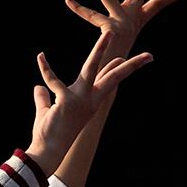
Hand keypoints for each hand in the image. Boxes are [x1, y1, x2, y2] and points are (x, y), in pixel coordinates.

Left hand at [26, 29, 152, 173]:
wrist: (47, 153)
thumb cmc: (48, 135)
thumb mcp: (47, 112)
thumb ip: (43, 99)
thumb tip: (38, 87)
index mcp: (89, 103)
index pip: (104, 82)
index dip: (113, 68)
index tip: (122, 57)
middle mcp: (89, 100)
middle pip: (112, 78)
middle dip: (129, 65)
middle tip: (148, 55)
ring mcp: (80, 99)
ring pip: (92, 69)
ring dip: (100, 51)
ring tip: (107, 34)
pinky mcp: (66, 100)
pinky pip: (53, 80)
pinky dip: (45, 69)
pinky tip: (40, 57)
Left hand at [64, 0, 186, 63]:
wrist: (106, 85)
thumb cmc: (113, 67)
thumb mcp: (121, 48)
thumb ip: (118, 41)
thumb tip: (125, 45)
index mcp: (136, 20)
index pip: (161, 3)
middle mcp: (129, 17)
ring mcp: (119, 21)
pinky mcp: (109, 27)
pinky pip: (88, 14)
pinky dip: (78, 8)